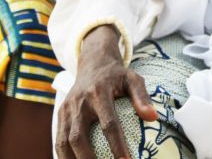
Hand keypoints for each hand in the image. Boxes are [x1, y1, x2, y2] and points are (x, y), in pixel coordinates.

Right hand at [56, 26, 156, 158]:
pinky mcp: (60, 113)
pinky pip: (58, 139)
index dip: (116, 144)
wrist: (93, 62)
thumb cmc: (116, 75)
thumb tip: (153, 117)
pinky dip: (63, 155)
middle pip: (78, 136)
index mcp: (99, 93)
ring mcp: (66, 109)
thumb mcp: (132, 79)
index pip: (108, 123)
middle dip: (88, 158)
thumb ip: (142, 96)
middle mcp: (79, 102)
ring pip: (63, 141)